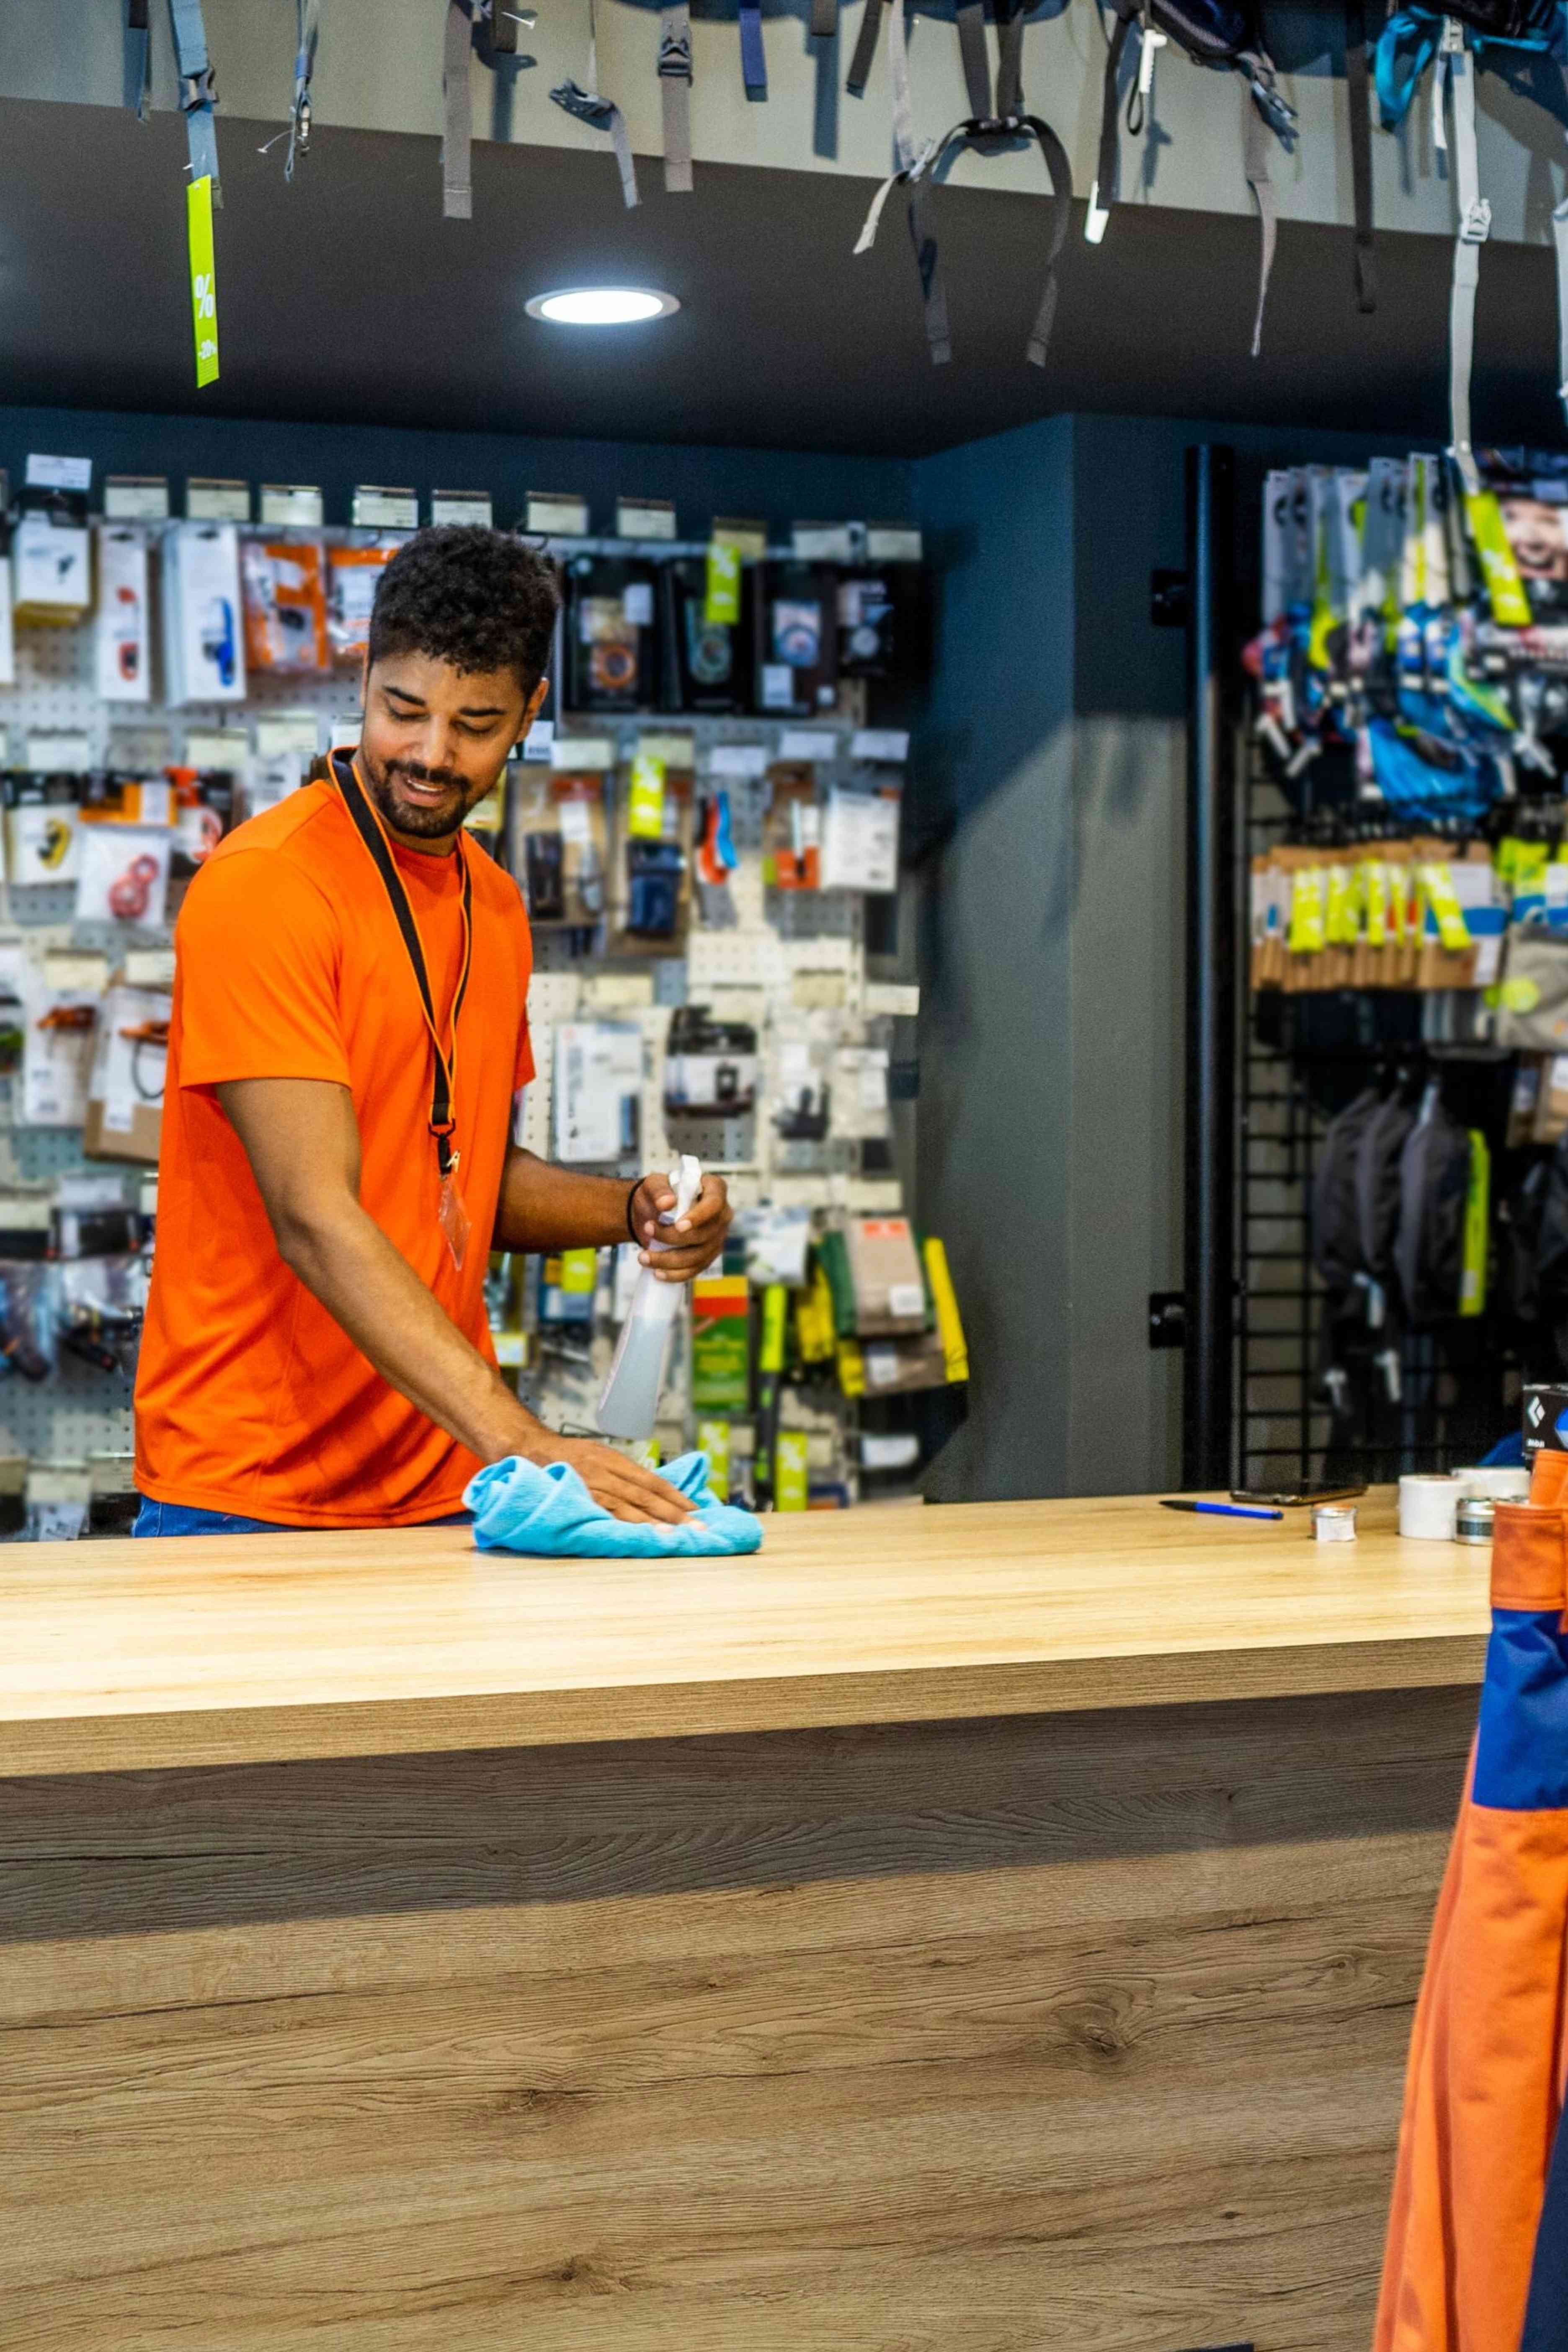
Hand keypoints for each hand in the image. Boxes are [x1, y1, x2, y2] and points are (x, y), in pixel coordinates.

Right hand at [535, 1432, 695, 1524]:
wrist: (530, 1448)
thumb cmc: (569, 1456)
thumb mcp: (599, 1455)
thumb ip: (622, 1473)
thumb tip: (653, 1492)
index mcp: (615, 1459)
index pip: (652, 1480)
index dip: (675, 1495)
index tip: (695, 1509)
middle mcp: (606, 1471)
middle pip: (646, 1494)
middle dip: (673, 1513)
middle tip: (697, 1528)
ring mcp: (591, 1485)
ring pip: (627, 1506)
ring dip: (651, 1522)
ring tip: (672, 1536)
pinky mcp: (576, 1497)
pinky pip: (602, 1513)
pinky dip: (621, 1525)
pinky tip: (636, 1536)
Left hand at [631, 1170, 731, 1282]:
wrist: (651, 1213)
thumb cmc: (657, 1195)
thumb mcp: (653, 1185)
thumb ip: (659, 1190)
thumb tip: (666, 1203)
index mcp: (714, 1189)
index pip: (714, 1204)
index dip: (699, 1217)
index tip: (678, 1226)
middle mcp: (722, 1215)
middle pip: (704, 1234)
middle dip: (673, 1237)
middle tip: (647, 1230)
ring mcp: (717, 1238)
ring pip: (698, 1256)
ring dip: (669, 1260)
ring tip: (643, 1257)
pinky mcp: (708, 1256)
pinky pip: (695, 1270)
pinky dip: (675, 1274)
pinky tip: (657, 1273)